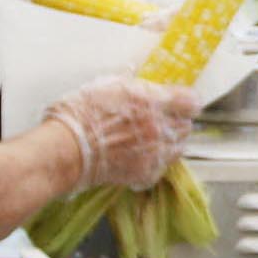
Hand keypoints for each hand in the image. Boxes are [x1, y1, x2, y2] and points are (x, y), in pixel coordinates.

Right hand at [43, 77, 196, 189]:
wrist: (66, 150)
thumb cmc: (79, 114)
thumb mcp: (107, 86)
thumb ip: (133, 86)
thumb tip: (144, 85)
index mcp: (152, 101)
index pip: (191, 101)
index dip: (187, 102)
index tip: (182, 103)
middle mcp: (159, 127)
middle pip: (186, 125)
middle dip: (177, 122)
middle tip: (162, 121)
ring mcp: (154, 153)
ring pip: (179, 147)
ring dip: (170, 142)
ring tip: (153, 140)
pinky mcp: (146, 173)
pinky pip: (163, 167)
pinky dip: (157, 162)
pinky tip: (143, 157)